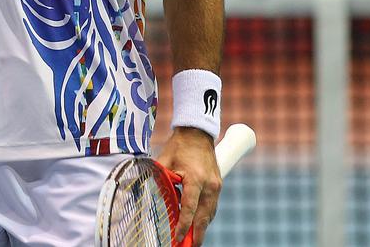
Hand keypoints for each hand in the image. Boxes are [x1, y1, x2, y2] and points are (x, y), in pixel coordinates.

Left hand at [157, 127, 221, 244]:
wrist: (198, 133)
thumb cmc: (179, 147)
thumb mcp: (164, 161)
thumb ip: (160, 178)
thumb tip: (152, 194)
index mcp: (196, 179)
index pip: (189, 207)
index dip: (183, 224)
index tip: (177, 237)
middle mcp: (210, 185)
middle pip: (204, 216)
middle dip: (197, 235)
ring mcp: (216, 186)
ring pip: (210, 214)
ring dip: (202, 228)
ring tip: (193, 241)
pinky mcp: (218, 186)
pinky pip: (212, 206)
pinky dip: (205, 217)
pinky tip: (198, 225)